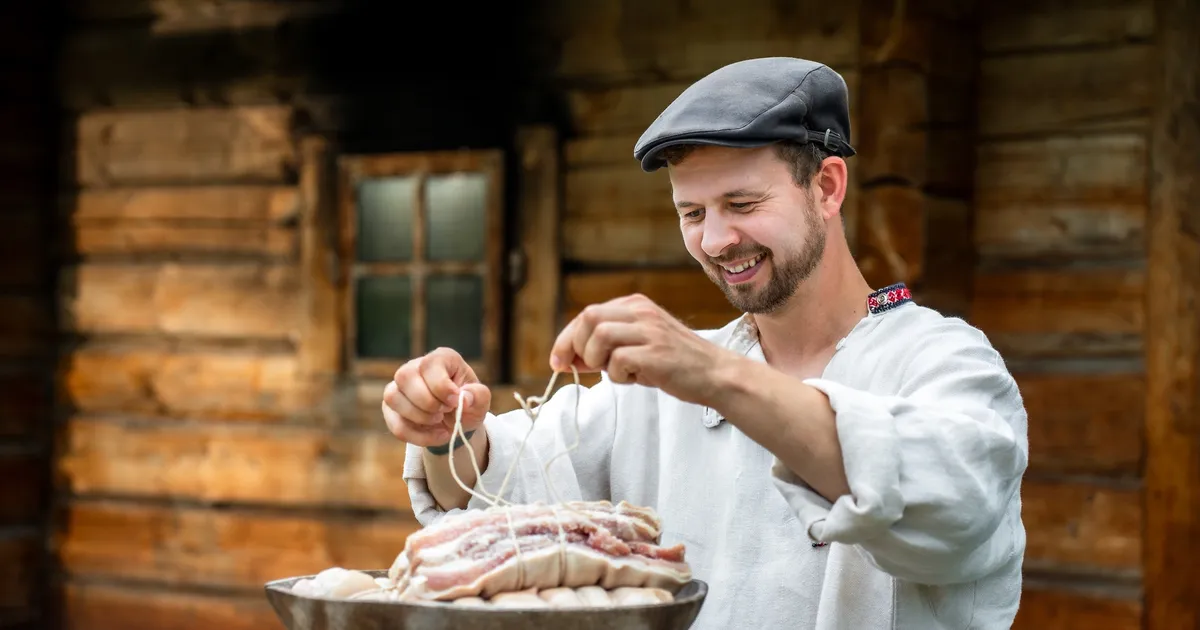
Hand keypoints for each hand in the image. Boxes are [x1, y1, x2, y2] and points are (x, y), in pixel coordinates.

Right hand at [382, 347, 491, 447]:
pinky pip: (394, 423)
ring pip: (393, 398)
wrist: (458, 421)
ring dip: (419, 417)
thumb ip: (478, 396)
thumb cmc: (468, 403)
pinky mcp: (391, 408)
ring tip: (439, 421)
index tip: (455, 402)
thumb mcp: (481, 400)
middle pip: (405, 377)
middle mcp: (414, 367)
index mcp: (440, 359)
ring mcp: (399, 387)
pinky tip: (435, 435)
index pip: (429, 364)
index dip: (441, 386)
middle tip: (445, 411)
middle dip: (427, 402)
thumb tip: (464, 399)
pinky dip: (416, 436)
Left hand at [549, 293, 730, 404]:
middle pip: (588, 318)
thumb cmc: (673, 363)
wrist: (715, 374)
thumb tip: (566, 358)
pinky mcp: (656, 353)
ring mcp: (650, 331)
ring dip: (596, 360)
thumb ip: (606, 347)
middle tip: (583, 368)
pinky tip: (634, 378)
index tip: (558, 361)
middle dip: (576, 346)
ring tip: (615, 371)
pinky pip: (617, 361)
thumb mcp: (638, 345)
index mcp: (635, 305)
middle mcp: (641, 312)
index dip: (566, 339)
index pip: (587, 314)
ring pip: (599, 335)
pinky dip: (617, 376)